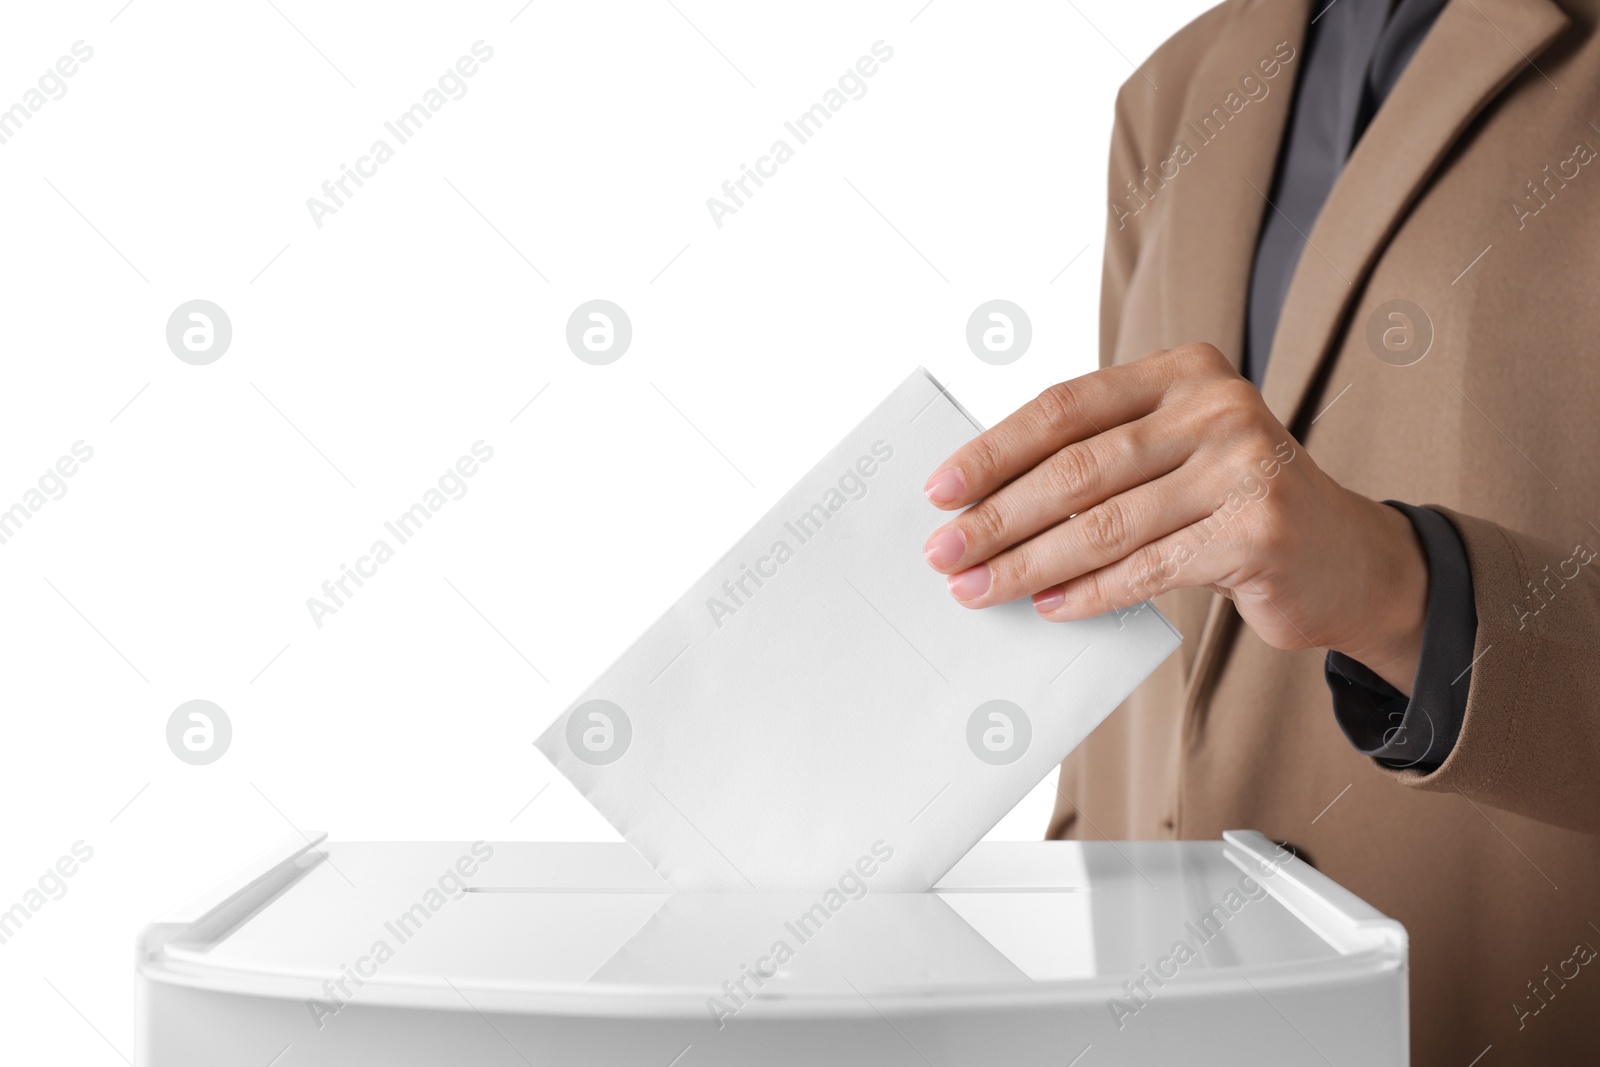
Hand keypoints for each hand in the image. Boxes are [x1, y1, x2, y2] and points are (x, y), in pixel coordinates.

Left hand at [921, 344, 1429, 693]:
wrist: (1345, 559)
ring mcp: (1242, 467)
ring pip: (1105, 524)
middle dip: (998, 516)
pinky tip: (1048, 606)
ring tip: (979, 588)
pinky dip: (1088, 592)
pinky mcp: (1256, 531)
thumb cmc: (1234, 504)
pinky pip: (1146, 568)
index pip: (1064, 408)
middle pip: (1077, 468)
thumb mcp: (1172, 457)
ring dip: (1028, 563)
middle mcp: (1216, 407)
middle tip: (944, 552)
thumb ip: (1100, 460)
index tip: (940, 489)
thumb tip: (986, 502)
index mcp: (1182, 373)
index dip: (994, 450)